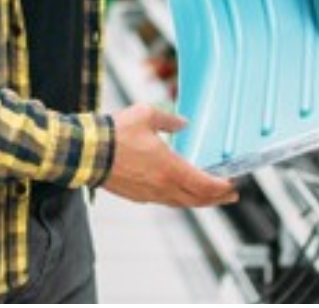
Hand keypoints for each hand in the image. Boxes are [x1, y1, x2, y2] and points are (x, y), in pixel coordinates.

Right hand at [101, 104, 238, 206]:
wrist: (84, 153)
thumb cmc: (115, 133)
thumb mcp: (147, 115)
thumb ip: (170, 119)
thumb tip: (183, 123)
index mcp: (169, 168)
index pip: (204, 185)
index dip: (222, 187)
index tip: (234, 183)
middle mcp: (161, 186)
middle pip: (196, 199)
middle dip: (217, 198)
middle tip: (231, 195)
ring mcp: (148, 194)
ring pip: (180, 203)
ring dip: (198, 200)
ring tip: (211, 197)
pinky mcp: (136, 196)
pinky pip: (164, 201)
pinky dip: (179, 199)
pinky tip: (182, 192)